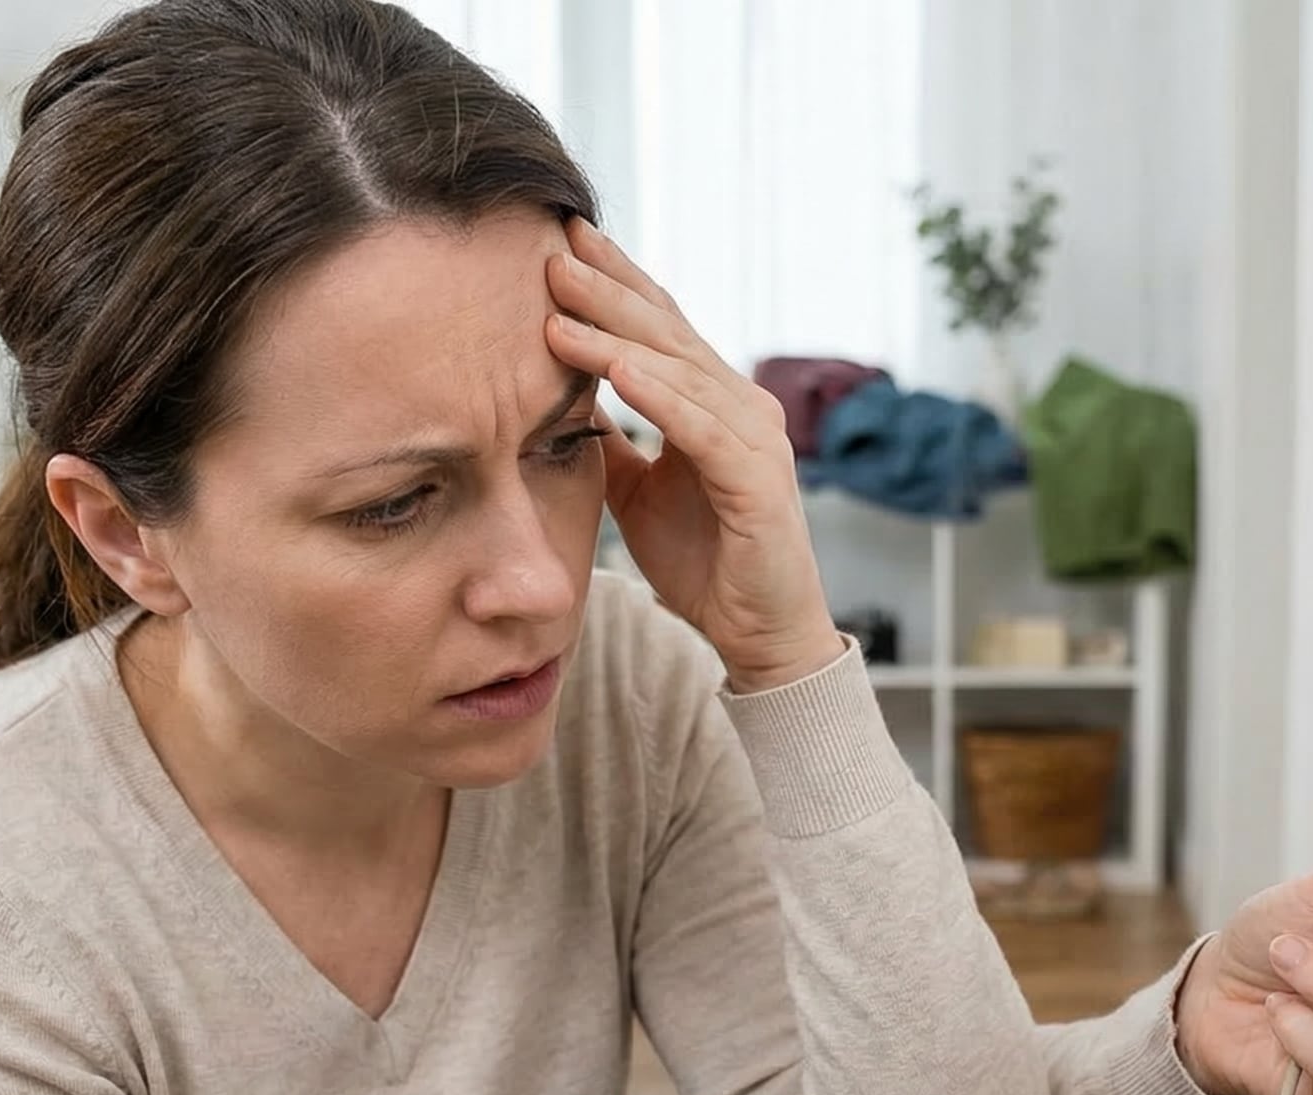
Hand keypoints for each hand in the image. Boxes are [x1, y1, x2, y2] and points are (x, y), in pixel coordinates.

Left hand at [543, 216, 840, 690]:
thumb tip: (562, 400)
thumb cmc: (704, 561)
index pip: (660, 328)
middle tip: (554, 251)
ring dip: (617, 337)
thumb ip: (610, 443)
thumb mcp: (636, 492)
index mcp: (713, 403)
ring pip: (679, 372)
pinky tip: (618, 371)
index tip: (561, 244)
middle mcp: (740, 408)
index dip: (615, 284)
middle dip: (609, 291)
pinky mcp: (758, 482)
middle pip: (668, 334)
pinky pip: (702, 429)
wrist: (756, 632)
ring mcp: (755, 441)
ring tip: (560, 307)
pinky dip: (660, 397)